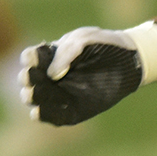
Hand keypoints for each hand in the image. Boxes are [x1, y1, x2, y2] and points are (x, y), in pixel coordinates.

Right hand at [21, 27, 148, 125]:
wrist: (130, 61)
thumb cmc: (105, 45)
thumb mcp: (84, 40)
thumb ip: (66, 53)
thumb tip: (52, 75)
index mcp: (50, 56)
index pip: (30, 58)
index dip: (29, 59)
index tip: (34, 58)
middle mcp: (51, 76)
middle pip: (28, 80)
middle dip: (26, 79)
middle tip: (30, 78)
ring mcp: (61, 94)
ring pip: (37, 99)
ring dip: (31, 97)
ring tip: (32, 94)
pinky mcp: (73, 110)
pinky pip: (54, 116)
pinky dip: (44, 116)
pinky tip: (37, 113)